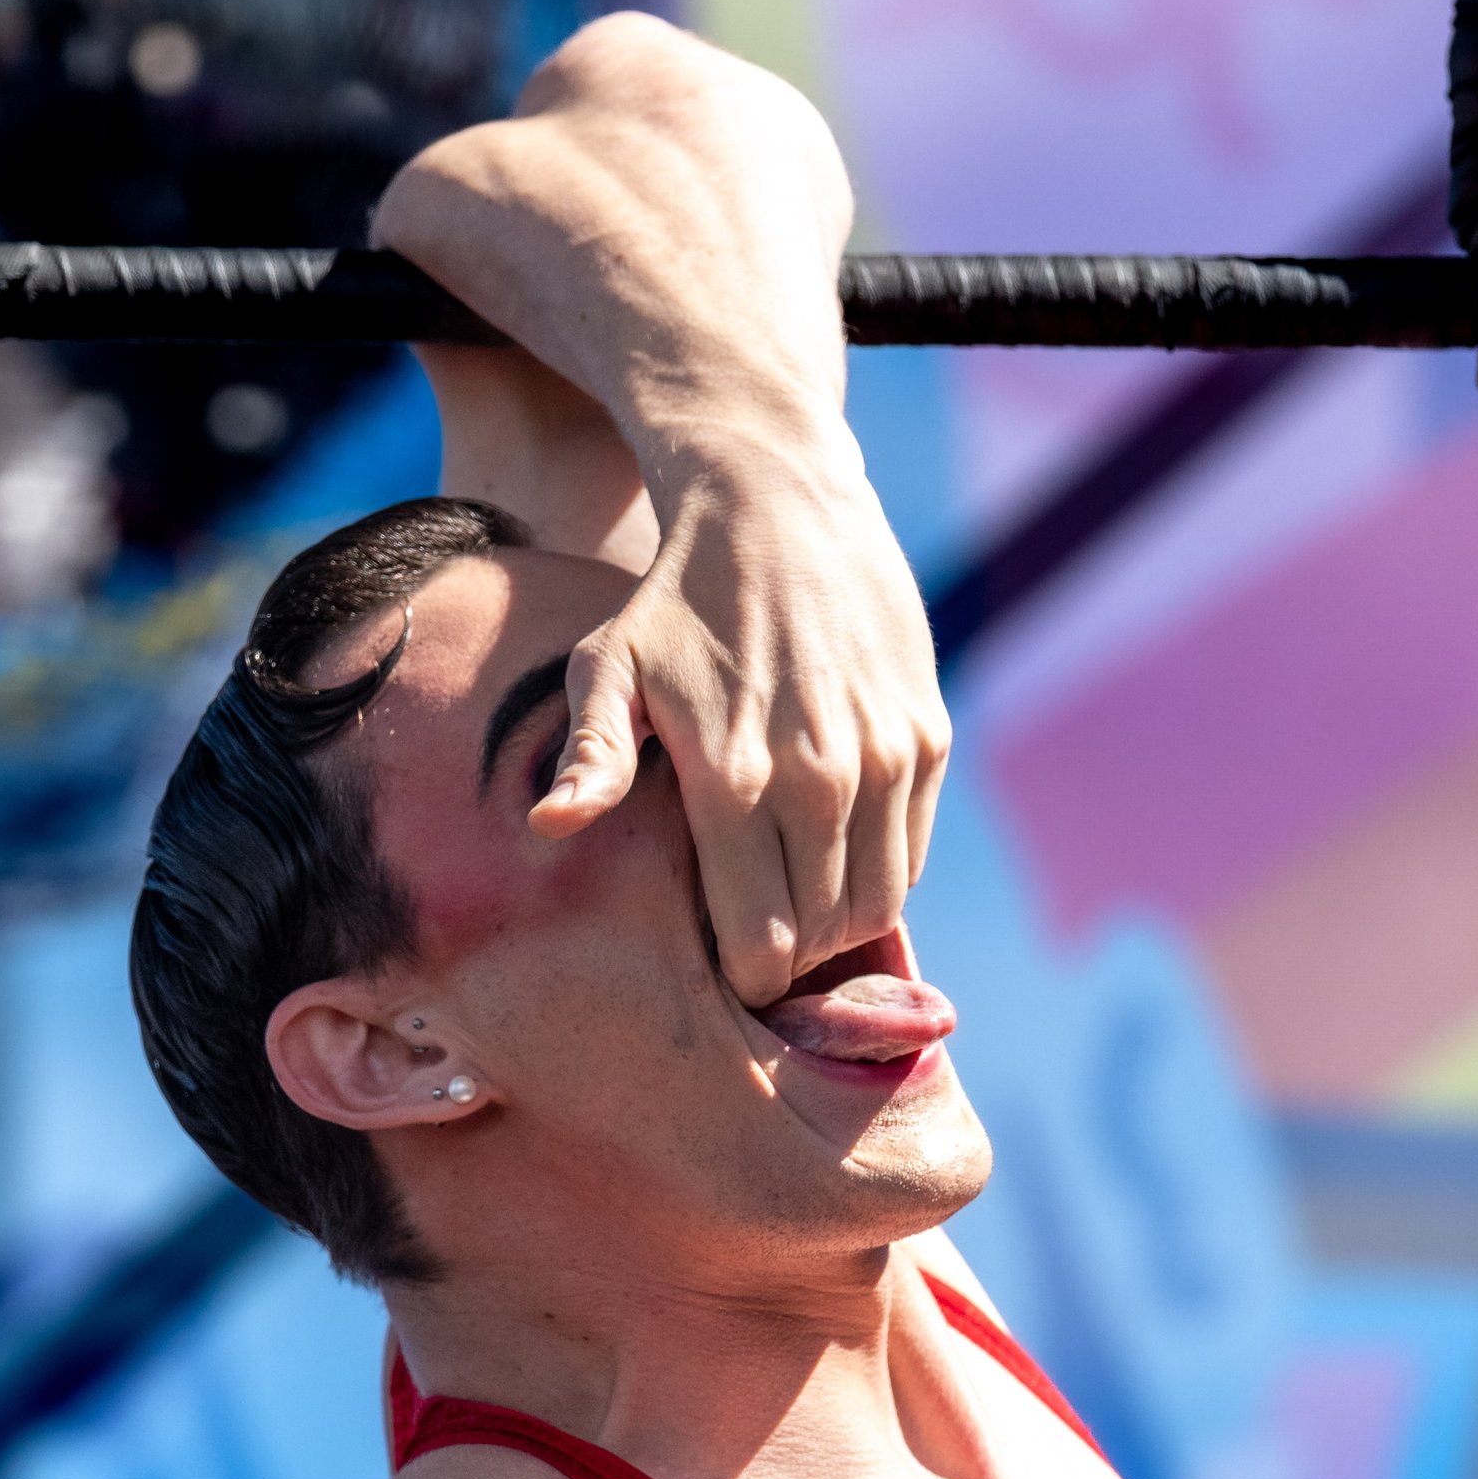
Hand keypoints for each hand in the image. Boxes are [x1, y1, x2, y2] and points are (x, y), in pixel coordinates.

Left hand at [538, 421, 947, 1006]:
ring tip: (791, 898)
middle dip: (787, 958)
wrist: (776, 505)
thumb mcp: (609, 668)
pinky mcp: (927, 735)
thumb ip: (592, 758)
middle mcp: (819, 777)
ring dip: (837, 924)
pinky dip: (877, 871)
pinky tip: (829, 844)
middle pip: (819, 938)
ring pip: (877, 907)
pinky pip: (910, 853)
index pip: (759, 947)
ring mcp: (884, 757)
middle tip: (753, 935)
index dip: (741, 973)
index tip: (720, 960)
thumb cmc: (673, 601)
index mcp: (733, 779)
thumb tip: (549, 826)